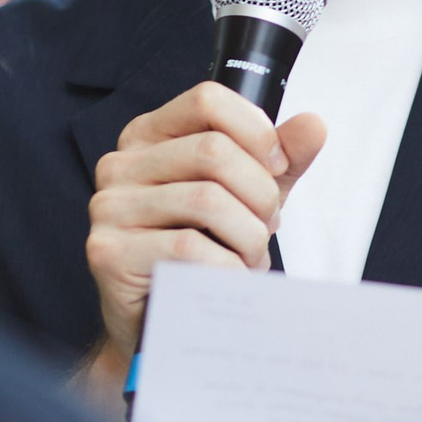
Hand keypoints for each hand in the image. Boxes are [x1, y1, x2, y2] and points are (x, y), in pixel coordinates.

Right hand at [85, 82, 325, 359]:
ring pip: (206, 200)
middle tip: (267, 226)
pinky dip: (226, 267)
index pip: (207, 99)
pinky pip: (187, 248)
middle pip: (213, 150)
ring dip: (247, 236)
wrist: (163, 321)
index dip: (255, 130)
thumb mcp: (247, 196)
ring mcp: (108, 207)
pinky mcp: (108, 252)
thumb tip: (313, 125)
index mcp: (149, 136)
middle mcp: (120, 164)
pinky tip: (228, 278)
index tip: (277, 167)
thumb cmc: (203, 251)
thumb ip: (279, 160)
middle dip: (259, 193)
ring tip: (250, 257)